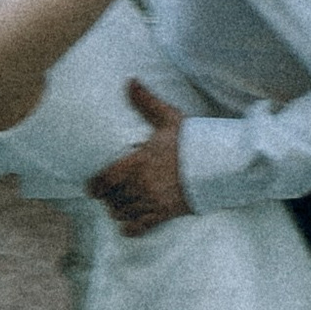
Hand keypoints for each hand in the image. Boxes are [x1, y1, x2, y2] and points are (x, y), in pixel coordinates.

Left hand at [87, 81, 190, 237]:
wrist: (219, 164)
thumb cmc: (192, 141)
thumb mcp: (168, 119)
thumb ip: (146, 102)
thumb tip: (129, 81)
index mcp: (137, 163)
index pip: (103, 181)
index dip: (93, 185)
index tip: (91, 186)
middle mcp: (141, 185)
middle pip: (110, 199)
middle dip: (107, 197)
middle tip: (108, 193)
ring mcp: (152, 202)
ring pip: (122, 213)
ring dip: (117, 210)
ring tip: (118, 204)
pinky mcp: (164, 214)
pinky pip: (138, 228)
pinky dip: (129, 228)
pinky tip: (127, 224)